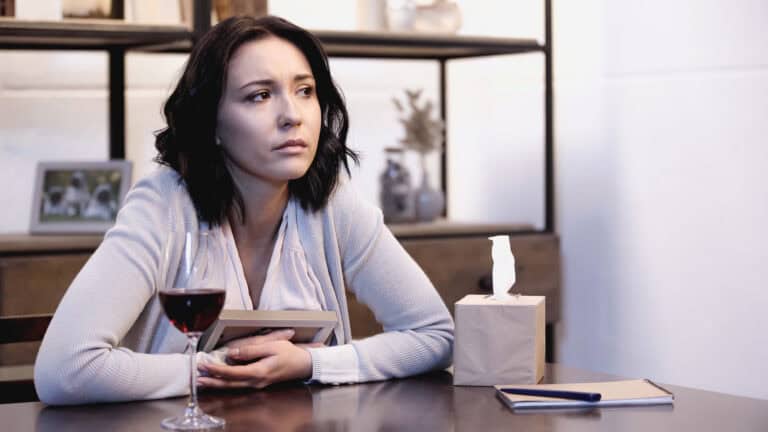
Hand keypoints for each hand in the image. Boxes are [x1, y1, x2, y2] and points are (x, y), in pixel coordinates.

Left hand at [197, 329, 321, 388]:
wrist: (303, 365)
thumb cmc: (290, 354)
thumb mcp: (272, 346)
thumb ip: (251, 350)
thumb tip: (232, 354)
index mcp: (258, 372)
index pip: (232, 373)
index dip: (216, 370)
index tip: (205, 365)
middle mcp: (256, 382)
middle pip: (229, 384)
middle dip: (212, 381)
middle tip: (196, 378)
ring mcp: (257, 384)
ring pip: (232, 386)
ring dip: (217, 383)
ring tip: (203, 380)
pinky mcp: (257, 383)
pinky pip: (238, 385)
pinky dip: (226, 382)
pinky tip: (219, 379)